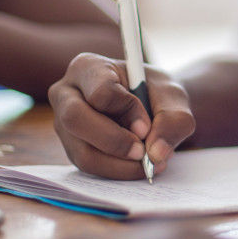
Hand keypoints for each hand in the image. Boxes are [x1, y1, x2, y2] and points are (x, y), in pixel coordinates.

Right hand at [48, 53, 194, 178]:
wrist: (153, 107)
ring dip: (120, 164)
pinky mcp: (71, 148)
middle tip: (144, 153)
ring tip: (148, 162)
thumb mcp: (173, 98)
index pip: (100, 91)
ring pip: (82, 151)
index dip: (127, 111)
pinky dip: (117, 171)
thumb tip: (156, 152)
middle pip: (75, 119)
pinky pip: (89, 167)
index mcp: (88, 67)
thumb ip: (173, 120)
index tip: (147, 125)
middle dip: (114, 141)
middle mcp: (67, 93)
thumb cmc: (156, 94)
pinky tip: (138, 165)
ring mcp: (64, 124)